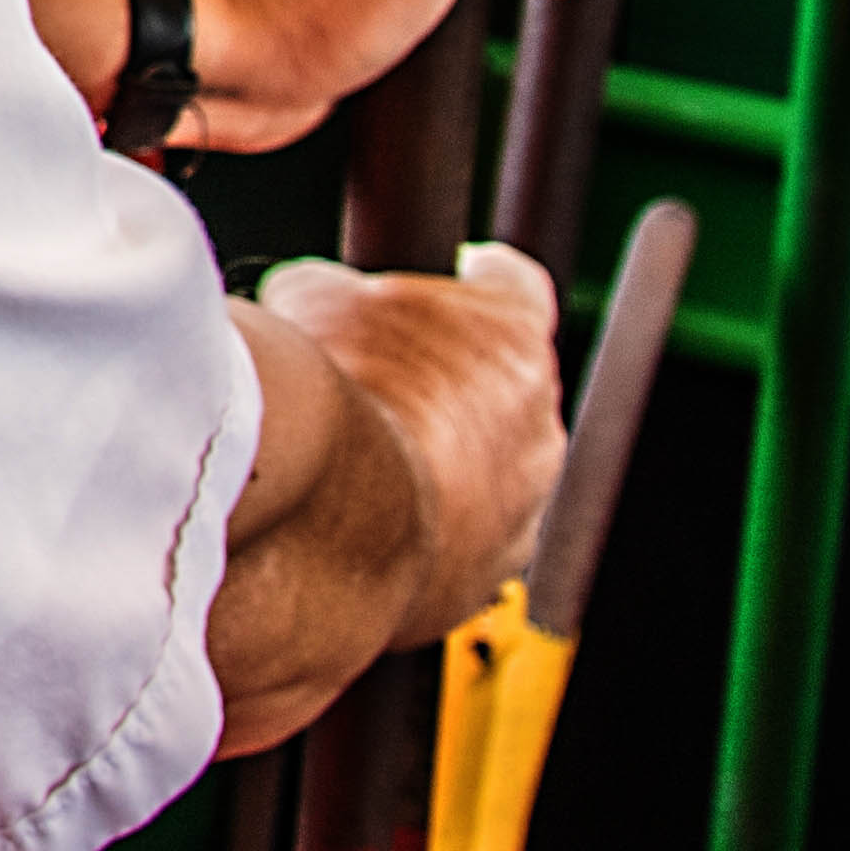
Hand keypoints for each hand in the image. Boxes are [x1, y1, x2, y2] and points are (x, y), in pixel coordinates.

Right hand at [254, 243, 567, 638]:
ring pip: (484, 476)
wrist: (330, 506)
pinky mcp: (484, 579)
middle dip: (445, 385)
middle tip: (375, 383)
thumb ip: (337, 292)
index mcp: (512, 334)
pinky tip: (352, 521)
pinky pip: (456, 545)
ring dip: (435, 465)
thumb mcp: (311, 294)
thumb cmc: (331, 384)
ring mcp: (521, 510)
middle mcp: (538, 422)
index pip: (515, 286)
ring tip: (356, 464)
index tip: (468, 271)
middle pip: (498, 389)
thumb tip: (321, 304)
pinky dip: (416, 531)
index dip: (483, 280)